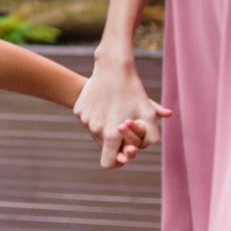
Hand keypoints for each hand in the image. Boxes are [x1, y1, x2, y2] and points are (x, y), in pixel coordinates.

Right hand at [73, 48, 164, 168]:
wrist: (112, 67)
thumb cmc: (133, 91)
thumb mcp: (148, 111)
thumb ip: (152, 134)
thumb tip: (147, 146)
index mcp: (111, 135)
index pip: (108, 163)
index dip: (117, 161)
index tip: (126, 152)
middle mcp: (95, 129)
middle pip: (103, 145)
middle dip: (114, 141)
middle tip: (124, 128)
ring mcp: (85, 119)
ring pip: (95, 131)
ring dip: (105, 126)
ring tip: (114, 110)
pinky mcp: (79, 110)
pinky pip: (88, 119)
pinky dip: (96, 115)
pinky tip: (104, 102)